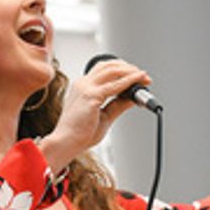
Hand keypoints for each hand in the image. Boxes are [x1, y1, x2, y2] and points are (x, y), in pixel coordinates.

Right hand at [38, 59, 151, 173]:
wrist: (65, 143)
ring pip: (113, 70)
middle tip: (144, 76)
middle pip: (109, 65)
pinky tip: (139, 81)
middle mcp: (83, 83)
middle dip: (129, 68)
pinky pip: (115, 85)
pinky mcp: (91, 96)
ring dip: (131, 72)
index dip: (122, 70)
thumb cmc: (79, 134)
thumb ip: (118, 105)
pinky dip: (129, 80)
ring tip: (144, 77)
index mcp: (83, 87)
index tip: (137, 77)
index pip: (104, 70)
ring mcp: (86, 88)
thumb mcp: (105, 116)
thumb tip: (132, 98)